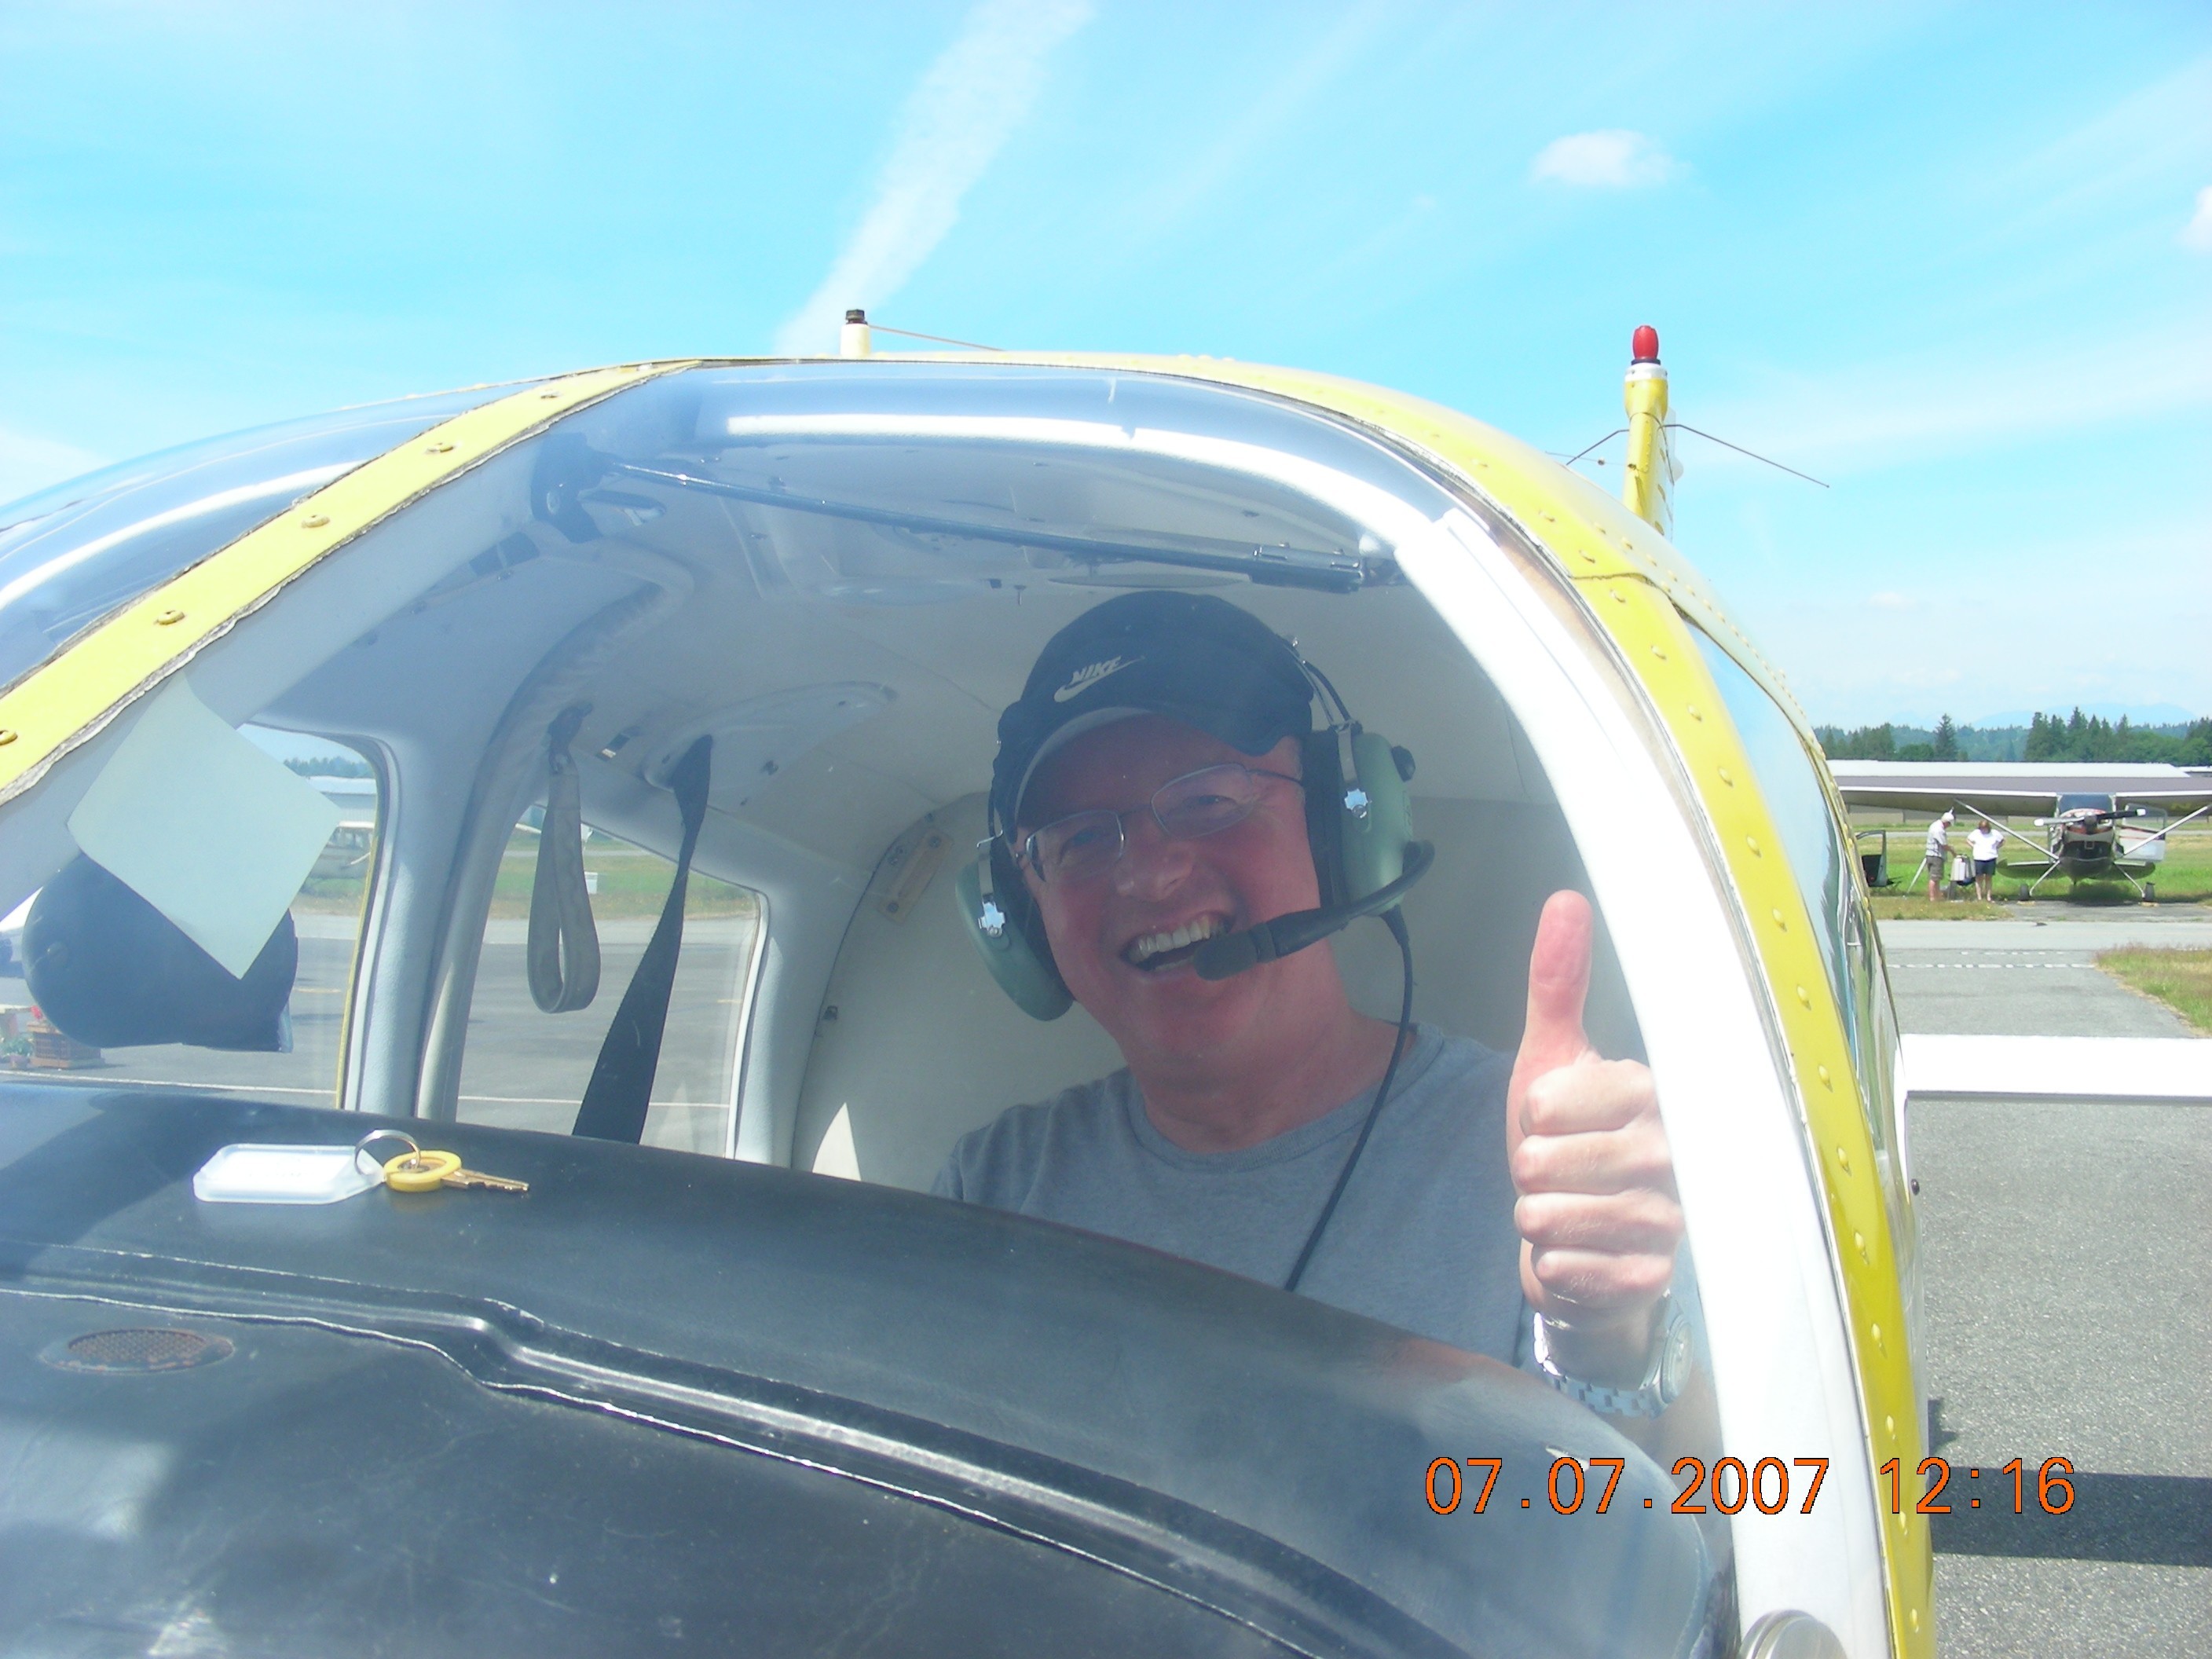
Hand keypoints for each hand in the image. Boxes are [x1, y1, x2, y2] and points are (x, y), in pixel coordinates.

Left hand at [1506, 891, 1681, 1386]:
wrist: (1594, 1246)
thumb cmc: (1573, 1146)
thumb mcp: (1555, 1061)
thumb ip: (1558, 986)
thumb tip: (1567, 899)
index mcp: (1654, 1091)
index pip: (1552, 1099)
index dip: (1535, 1114)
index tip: (1557, 1119)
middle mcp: (1676, 1151)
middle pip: (1542, 1161)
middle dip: (1529, 1173)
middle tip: (1559, 1174)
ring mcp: (1673, 1218)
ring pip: (1549, 1217)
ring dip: (1538, 1220)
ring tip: (1566, 1211)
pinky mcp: (1656, 1278)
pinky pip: (1565, 1270)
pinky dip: (1553, 1267)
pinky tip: (1578, 1256)